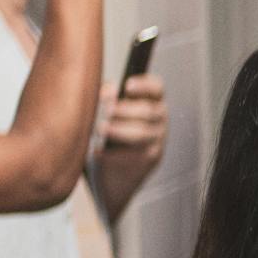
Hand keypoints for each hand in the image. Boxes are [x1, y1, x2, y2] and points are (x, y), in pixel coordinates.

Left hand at [95, 73, 168, 214]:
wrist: (115, 171)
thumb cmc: (110, 131)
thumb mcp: (109, 110)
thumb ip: (108, 98)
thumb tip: (106, 92)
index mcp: (152, 101)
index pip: (156, 88)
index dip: (144, 85)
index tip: (127, 86)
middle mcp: (160, 118)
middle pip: (147, 111)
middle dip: (124, 110)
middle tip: (106, 111)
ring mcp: (158, 138)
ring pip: (142, 132)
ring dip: (119, 130)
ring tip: (100, 129)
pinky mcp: (151, 157)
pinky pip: (135, 153)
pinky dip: (113, 152)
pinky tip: (97, 150)